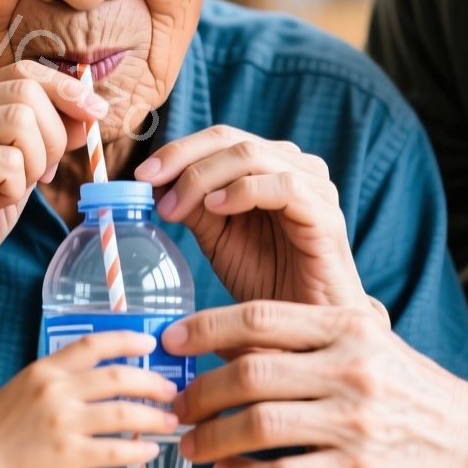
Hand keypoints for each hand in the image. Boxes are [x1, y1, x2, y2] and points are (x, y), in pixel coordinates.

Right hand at [0, 60, 107, 308]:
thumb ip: (44, 138)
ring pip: (21, 121)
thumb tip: (90, 110)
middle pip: (27, 91)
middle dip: (53, 137)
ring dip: (32, 165)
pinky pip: (7, 163)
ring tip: (8, 192)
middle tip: (38, 177)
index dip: (66, 89)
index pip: (24, 71)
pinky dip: (12, 190)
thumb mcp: (17, 170)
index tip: (97, 113)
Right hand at [0, 331, 179, 467]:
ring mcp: (64, 423)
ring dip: (153, 416)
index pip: (94, 344)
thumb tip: (98, 379)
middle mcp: (57, 391)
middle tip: (170, 389)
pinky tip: (150, 449)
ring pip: (124, 413)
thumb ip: (56, 379)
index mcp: (45, 370)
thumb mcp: (22, 388)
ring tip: (170, 421)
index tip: (149, 342)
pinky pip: (115, 450)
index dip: (127, 340)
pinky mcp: (69, 456)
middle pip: (119, 377)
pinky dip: (139, 449)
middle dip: (152, 381)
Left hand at [136, 125, 361, 305]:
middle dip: (183, 158)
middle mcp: (296, 166)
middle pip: (232, 139)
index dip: (177, 149)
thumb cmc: (265, 281)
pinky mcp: (326, 215)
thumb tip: (152, 180)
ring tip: (176, 207)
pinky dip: (244, 190)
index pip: (219, 137)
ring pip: (252, 155)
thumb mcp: (218, 237)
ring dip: (203, 176)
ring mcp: (315, 187)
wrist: (303, 329)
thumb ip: (193, 204)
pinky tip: (216, 208)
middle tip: (149, 183)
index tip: (141, 175)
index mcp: (270, 165)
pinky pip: (285, 185)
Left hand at [161, 300, 467, 467]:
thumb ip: (302, 339)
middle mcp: (349, 369)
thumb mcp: (362, 342)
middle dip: (201, 392)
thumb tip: (224, 342)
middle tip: (176, 405)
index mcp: (345, 327)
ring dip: (214, 437)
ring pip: (259, 425)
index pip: (258, 318)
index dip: (205, 327)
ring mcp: (354, 422)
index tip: (171, 341)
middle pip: (250, 373)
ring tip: (193, 443)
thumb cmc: (402, 386)